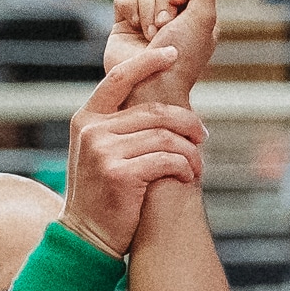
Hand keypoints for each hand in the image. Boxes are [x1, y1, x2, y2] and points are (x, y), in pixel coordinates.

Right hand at [62, 43, 206, 255]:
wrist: (87, 236)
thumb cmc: (102, 195)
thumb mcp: (99, 153)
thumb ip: (117, 127)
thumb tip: (158, 106)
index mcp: (86, 119)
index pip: (119, 78)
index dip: (148, 63)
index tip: (171, 53)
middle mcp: (92, 130)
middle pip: (153, 112)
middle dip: (186, 122)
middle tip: (203, 136)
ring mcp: (104, 152)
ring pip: (164, 138)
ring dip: (189, 152)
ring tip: (198, 165)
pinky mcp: (120, 175)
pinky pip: (165, 161)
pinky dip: (183, 168)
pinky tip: (187, 176)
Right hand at [108, 0, 219, 108]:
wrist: (150, 88)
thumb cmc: (181, 59)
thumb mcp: (203, 19)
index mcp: (194, 15)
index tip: (177, 6)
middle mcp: (170, 15)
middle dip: (161, 4)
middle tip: (163, 28)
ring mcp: (146, 19)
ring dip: (146, 11)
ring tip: (149, 36)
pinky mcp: (123, 24)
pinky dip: (128, 10)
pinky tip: (133, 29)